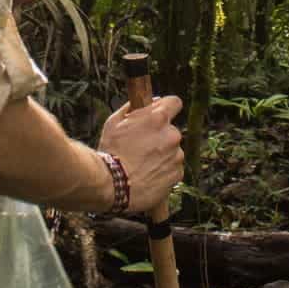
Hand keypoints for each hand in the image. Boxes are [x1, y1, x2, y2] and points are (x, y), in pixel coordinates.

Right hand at [97, 96, 183, 213]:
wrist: (112, 185)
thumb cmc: (111, 152)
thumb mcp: (114, 122)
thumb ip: (133, 108)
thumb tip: (147, 102)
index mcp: (158, 118)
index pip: (174, 102)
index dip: (167, 107)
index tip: (161, 113)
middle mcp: (172, 135)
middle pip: (171, 131)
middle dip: (160, 136)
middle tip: (142, 146)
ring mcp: (176, 156)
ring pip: (172, 151)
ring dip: (162, 155)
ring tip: (142, 164)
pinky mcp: (177, 174)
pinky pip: (173, 169)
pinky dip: (164, 171)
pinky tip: (148, 175)